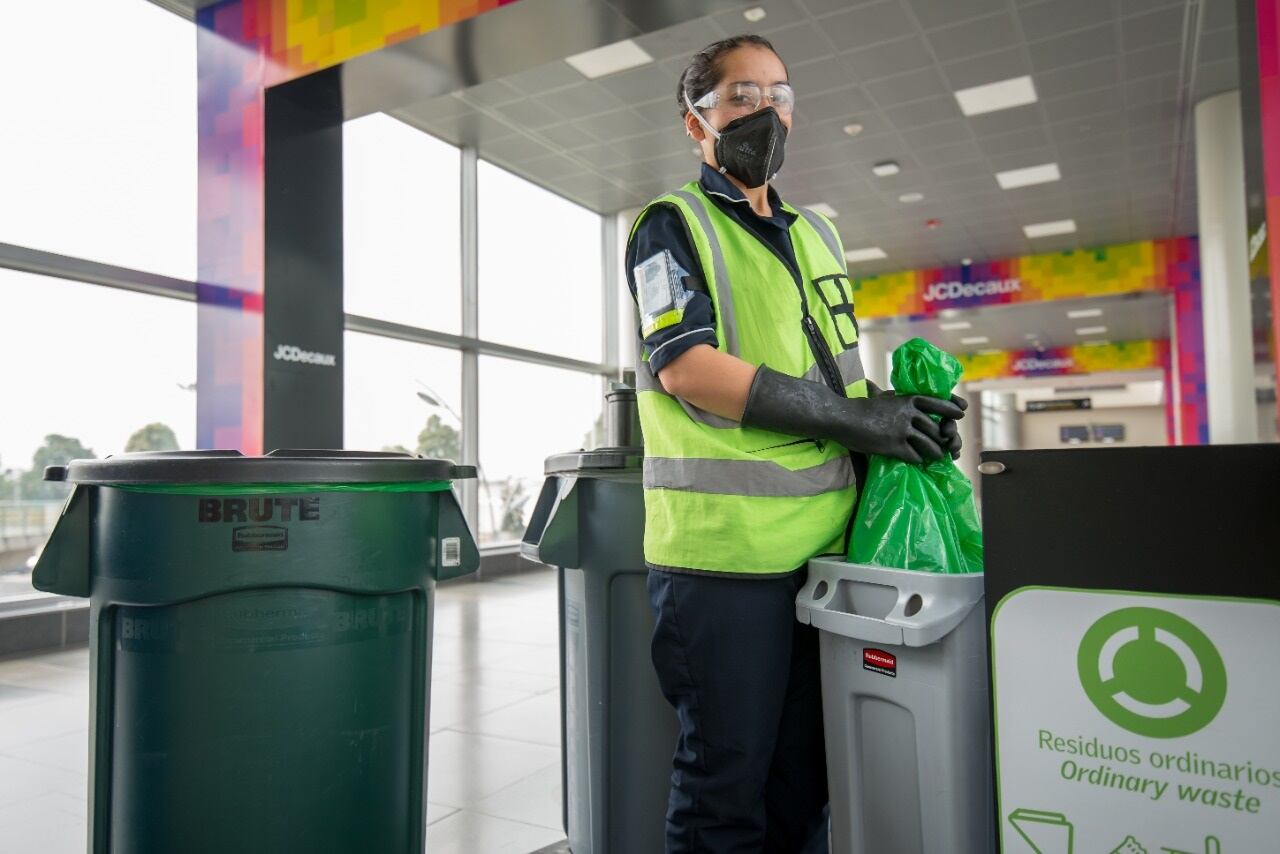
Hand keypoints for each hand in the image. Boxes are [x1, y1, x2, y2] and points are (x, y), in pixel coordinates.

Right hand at [740, 366, 965, 465]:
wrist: (843, 418)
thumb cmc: (860, 407)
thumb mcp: (883, 398)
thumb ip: (896, 399)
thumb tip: (895, 392)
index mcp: (908, 400)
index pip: (938, 403)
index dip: (951, 409)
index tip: (961, 413)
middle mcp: (909, 414)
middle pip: (935, 428)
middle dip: (943, 439)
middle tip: (948, 445)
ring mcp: (902, 431)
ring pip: (929, 445)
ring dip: (935, 453)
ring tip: (937, 457)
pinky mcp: (894, 446)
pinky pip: (914, 456)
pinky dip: (918, 460)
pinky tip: (917, 461)